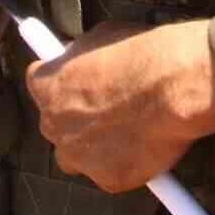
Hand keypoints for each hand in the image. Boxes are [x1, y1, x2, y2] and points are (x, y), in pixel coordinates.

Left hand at [28, 20, 214, 192]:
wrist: (174, 85)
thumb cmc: (142, 55)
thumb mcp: (103, 35)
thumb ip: (82, 55)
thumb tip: (81, 60)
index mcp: (47, 86)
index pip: (39, 84)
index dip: (64, 83)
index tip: (80, 81)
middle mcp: (53, 125)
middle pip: (58, 125)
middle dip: (80, 119)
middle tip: (114, 106)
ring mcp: (78, 156)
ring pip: (81, 156)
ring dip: (98, 147)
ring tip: (134, 128)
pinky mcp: (107, 179)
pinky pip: (113, 174)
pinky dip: (128, 163)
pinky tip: (149, 144)